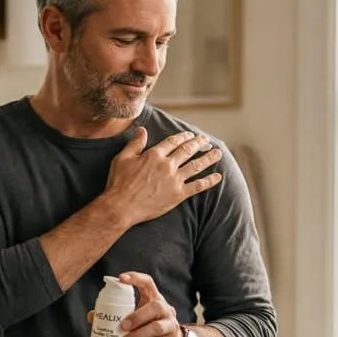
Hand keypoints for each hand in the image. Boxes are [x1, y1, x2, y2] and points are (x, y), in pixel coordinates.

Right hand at [101, 128, 223, 226]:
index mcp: (154, 155)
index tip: (190, 135)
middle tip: (205, 140)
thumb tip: (142, 130)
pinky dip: (209, 181)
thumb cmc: (119, 183)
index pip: (173, 142)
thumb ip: (135, 143)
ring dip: (208, 158)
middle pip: (187, 150)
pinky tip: (218, 177)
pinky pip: (197, 186)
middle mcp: (167, 165)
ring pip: (196, 166)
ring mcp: (174, 180)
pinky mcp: (178, 195)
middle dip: (198, 143)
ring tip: (217, 153)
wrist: (121, 206)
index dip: (183, 136)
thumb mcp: (123, 158)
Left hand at [116, 271, 186, 336]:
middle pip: (155, 307)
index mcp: (154, 299)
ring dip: (137, 335)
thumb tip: (93, 316)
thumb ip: (117, 316)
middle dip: (137, 316)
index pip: (148, 283)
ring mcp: (171, 326)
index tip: (121, 279)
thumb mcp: (136, 319)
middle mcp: (166, 310)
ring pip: (157, 328)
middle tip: (122, 326)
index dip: (136, 278)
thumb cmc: (148, 327)